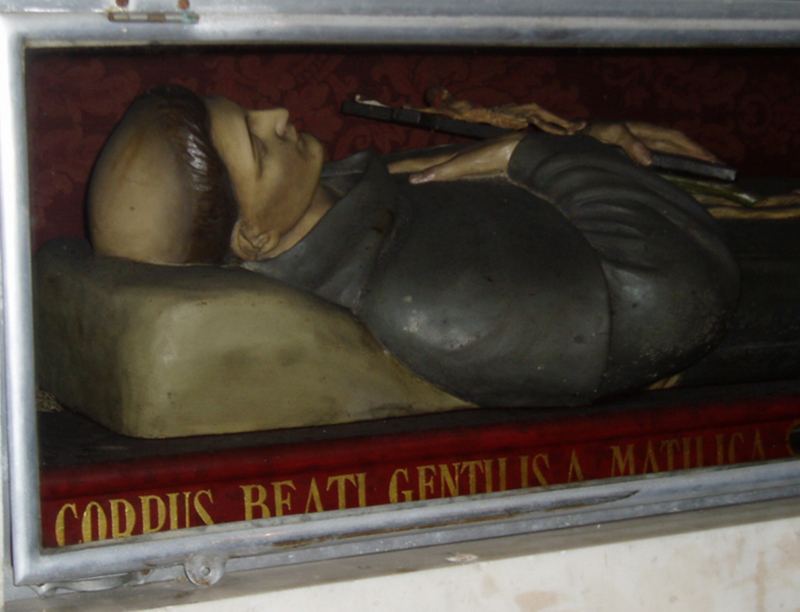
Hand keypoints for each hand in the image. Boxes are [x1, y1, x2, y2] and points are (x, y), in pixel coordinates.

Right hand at [386, 132, 525, 183]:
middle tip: (382, 173)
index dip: (395, 168)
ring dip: (415, 170)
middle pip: (419, 162)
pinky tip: (434, 180)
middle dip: (401, 167)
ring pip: (430, 166)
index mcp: (444, 157)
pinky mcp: (469, 167)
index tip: (376, 170)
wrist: (517, 152)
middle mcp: (448, 158)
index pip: (413, 163)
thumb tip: (413, 180)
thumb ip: (440, 172)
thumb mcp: (464, 166)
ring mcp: (459, 162)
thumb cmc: (493, 157)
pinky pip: (442, 171)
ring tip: (402, 177)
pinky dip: (431, 175)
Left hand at [583, 122, 721, 166]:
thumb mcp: (610, 135)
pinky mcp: (633, 155)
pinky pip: (658, 160)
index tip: (712, 160)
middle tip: (719, 169)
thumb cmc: (591, 133)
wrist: (573, 134)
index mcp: (644, 131)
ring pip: (670, 153)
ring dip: (687, 161)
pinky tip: (676, 178)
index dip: (694, 150)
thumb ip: (629, 144)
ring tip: (706, 173)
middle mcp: (646, 137)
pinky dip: (671, 167)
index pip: (676, 139)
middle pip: (678, 145)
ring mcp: (641, 146)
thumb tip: (650, 162)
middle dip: (698, 155)